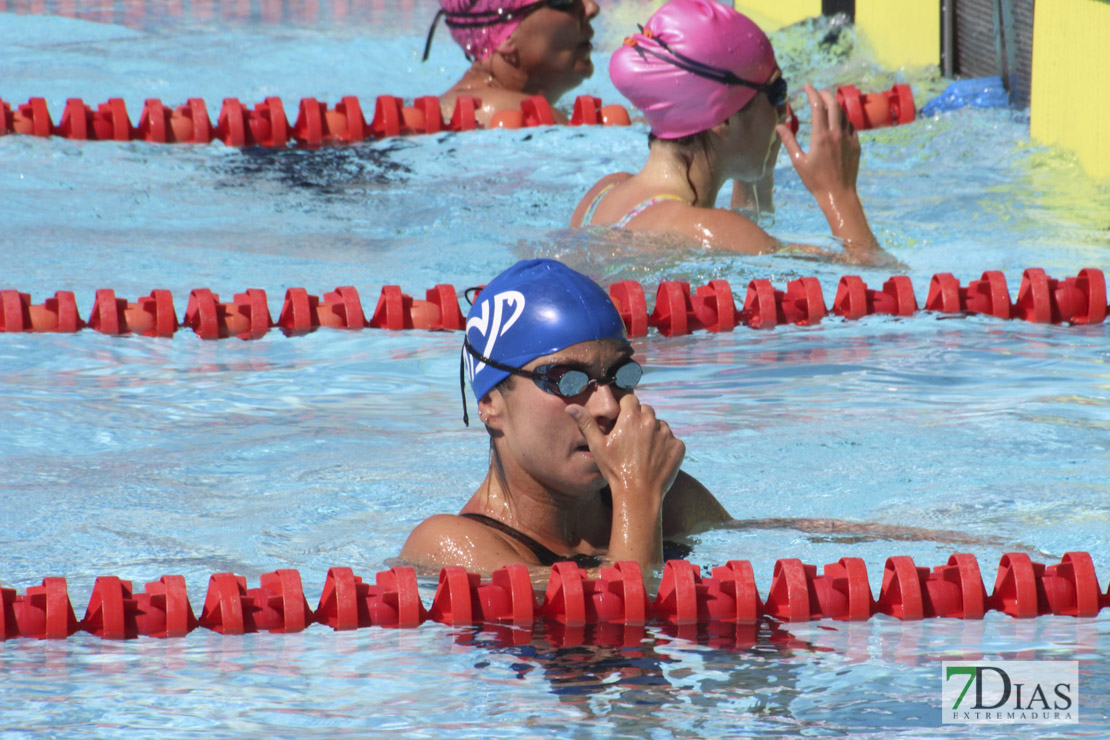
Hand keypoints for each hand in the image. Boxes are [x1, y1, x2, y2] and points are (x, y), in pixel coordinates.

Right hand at [567, 394, 684, 501]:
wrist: (638, 494)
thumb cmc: (615, 470)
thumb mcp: (597, 446)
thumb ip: (586, 423)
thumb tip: (571, 407)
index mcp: (631, 417)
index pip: (630, 400)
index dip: (625, 409)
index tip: (622, 421)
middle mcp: (651, 422)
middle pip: (646, 410)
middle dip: (639, 420)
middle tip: (631, 439)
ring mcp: (667, 434)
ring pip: (660, 425)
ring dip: (653, 432)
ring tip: (643, 451)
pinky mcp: (678, 447)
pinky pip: (672, 440)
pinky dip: (665, 447)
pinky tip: (655, 459)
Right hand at [777, 83, 860, 199]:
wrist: (839, 194)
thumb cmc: (815, 180)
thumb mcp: (798, 161)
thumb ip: (789, 142)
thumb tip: (779, 126)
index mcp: (821, 136)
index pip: (817, 106)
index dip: (812, 93)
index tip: (806, 86)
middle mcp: (836, 133)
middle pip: (834, 104)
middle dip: (825, 94)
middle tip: (818, 92)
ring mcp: (848, 138)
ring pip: (843, 113)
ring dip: (834, 105)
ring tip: (826, 105)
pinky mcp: (856, 144)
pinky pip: (850, 125)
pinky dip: (842, 119)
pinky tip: (837, 122)